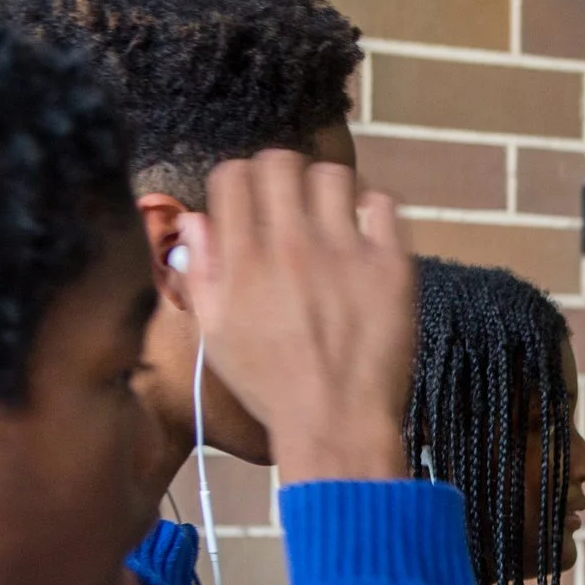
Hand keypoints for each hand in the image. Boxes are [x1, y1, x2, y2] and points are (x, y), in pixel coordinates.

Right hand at [174, 151, 415, 482]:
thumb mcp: (216, 335)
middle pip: (281, 162)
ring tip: (328, 216)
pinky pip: (382, 204)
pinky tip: (364, 234)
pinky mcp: (390, 266)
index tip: (250, 203)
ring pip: (333, 175)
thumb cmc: (271, 386)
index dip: (239, 182)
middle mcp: (292, 244)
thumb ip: (201, 272)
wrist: (336, 423)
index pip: (234, 175)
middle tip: (289, 203)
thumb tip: (195, 221)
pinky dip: (372, 210)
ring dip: (326, 188)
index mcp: (244, 258)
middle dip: (279, 175)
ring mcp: (345, 251)